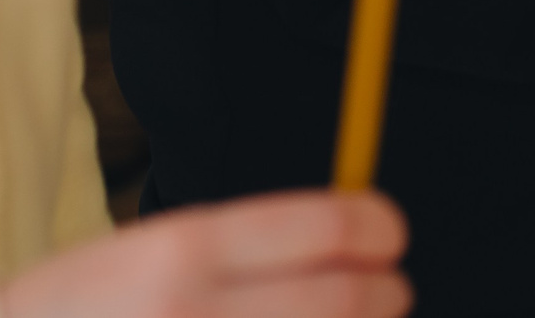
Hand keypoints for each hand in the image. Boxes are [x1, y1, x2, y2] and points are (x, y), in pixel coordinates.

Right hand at [0, 189, 406, 317]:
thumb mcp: (143, 256)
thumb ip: (238, 251)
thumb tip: (346, 242)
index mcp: (183, 249)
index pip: (326, 226)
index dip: (377, 229)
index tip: (390, 237)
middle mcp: (193, 309)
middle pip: (342, 300)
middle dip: (385, 295)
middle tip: (392, 293)